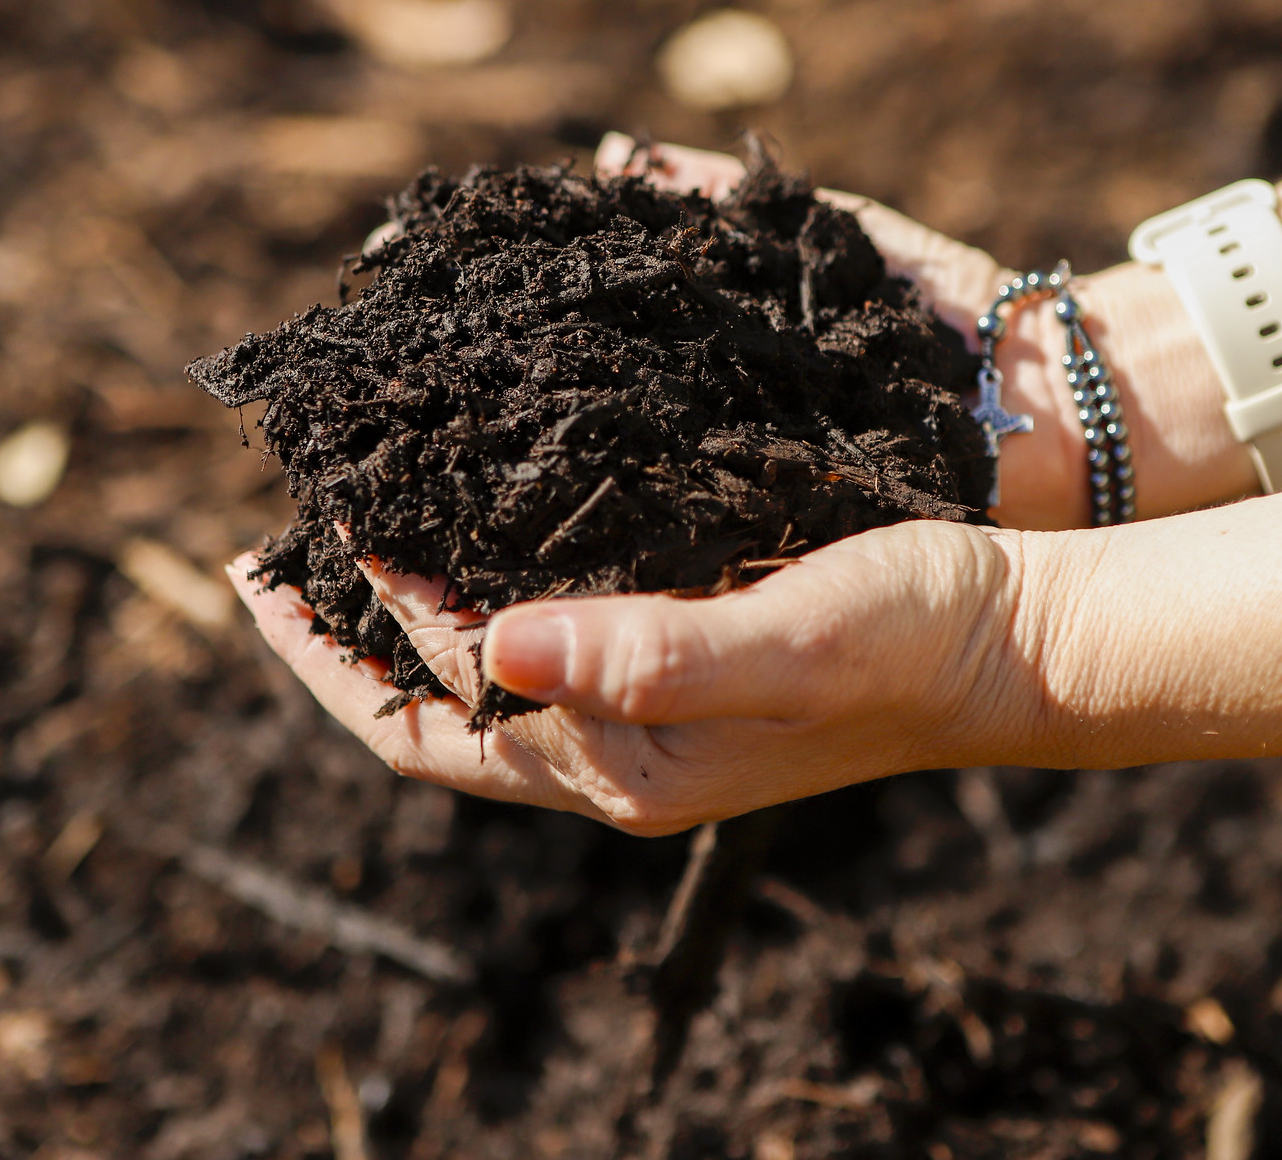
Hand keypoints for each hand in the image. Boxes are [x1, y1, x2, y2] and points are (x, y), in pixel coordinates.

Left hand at [227, 136, 1084, 830]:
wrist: (1013, 636)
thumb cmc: (912, 637)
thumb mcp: (784, 641)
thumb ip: (646, 654)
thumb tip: (491, 646)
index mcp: (623, 760)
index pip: (427, 725)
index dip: (331, 656)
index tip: (267, 560)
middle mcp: (620, 746)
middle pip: (433, 709)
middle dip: (340, 639)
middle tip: (268, 550)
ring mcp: (650, 703)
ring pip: (483, 667)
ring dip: (405, 607)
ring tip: (343, 526)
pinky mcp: (684, 649)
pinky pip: (546, 629)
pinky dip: (484, 579)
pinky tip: (474, 521)